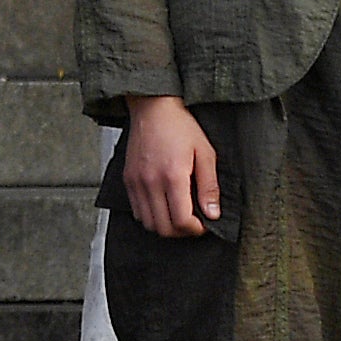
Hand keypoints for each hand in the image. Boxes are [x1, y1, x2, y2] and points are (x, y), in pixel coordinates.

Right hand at [118, 96, 221, 239]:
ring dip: (165, 226)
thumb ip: (209, 186)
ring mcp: (136, 182)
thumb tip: (213, 213)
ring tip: (178, 215)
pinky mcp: (128, 180)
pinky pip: (137, 211)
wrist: (153, 108)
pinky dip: (151, 216)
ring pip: (148, 223)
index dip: (196, 229)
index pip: (181, 220)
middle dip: (182, 232)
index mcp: (173, 176)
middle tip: (193, 223)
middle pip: (163, 228)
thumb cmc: (180, 126)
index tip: (204, 223)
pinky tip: (163, 205)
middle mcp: (151, 182)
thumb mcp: (205, 153)